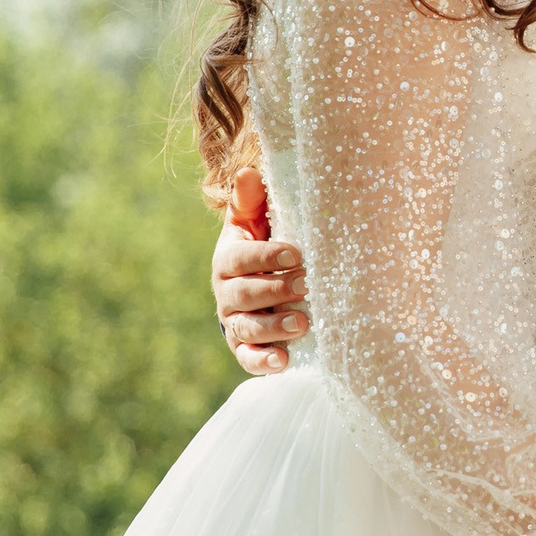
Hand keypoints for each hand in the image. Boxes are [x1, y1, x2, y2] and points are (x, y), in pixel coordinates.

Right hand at [214, 167, 307, 374]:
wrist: (253, 283)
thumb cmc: (259, 244)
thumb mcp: (253, 221)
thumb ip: (251, 200)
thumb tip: (249, 173)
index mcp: (227, 259)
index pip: (241, 258)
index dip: (267, 255)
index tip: (297, 253)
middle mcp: (226, 292)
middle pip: (245, 294)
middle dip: (276, 290)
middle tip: (309, 284)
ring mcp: (234, 321)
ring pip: (248, 327)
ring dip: (274, 326)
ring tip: (303, 322)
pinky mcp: (243, 347)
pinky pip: (248, 358)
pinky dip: (263, 362)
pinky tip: (283, 362)